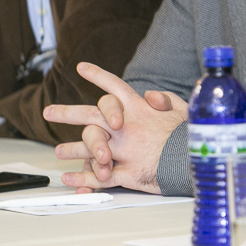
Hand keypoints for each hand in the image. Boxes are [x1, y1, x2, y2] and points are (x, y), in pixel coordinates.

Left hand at [43, 62, 187, 193]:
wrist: (195, 161)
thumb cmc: (192, 135)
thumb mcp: (184, 109)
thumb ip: (165, 99)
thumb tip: (151, 95)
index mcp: (140, 109)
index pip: (114, 87)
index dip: (97, 75)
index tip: (81, 68)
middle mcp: (127, 128)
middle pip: (91, 115)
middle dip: (67, 112)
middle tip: (49, 111)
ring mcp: (124, 151)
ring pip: (91, 148)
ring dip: (72, 149)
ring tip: (59, 151)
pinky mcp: (127, 173)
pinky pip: (100, 176)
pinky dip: (83, 178)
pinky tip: (69, 177)